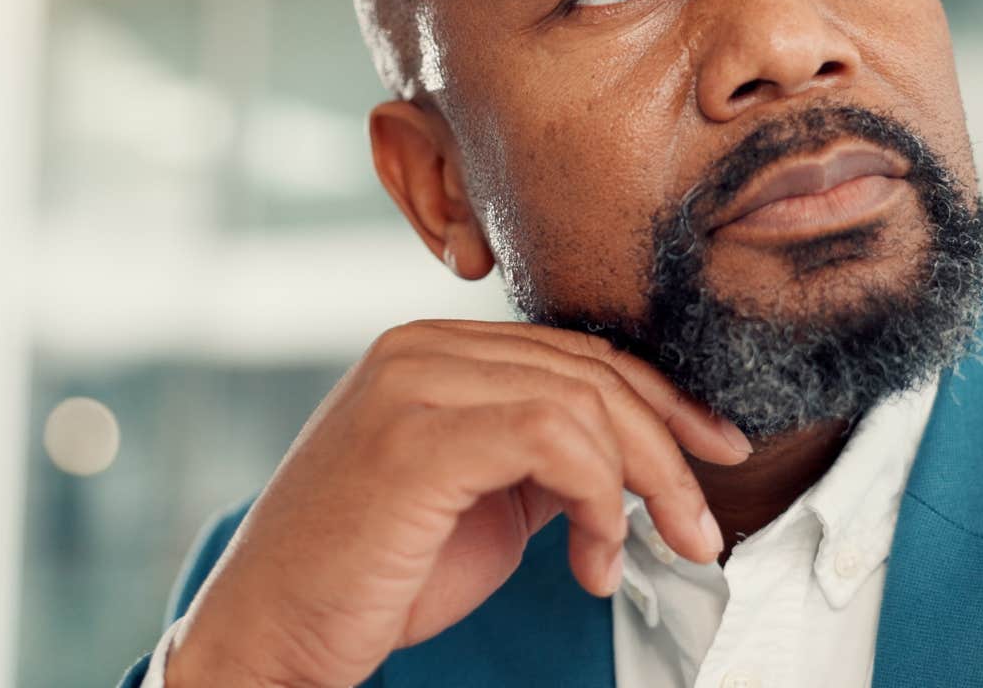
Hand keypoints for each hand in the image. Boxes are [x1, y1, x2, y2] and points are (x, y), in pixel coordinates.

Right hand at [167, 319, 750, 686]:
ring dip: (641, 486)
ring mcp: (410, 385)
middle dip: (670, 450)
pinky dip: (597, 502)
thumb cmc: (363, 580)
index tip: (714, 454)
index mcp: (427, 351)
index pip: (574, 350)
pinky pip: (557, 438)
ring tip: (630, 557)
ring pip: (584, 400)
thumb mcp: (473, 501)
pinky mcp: (416, 439)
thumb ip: (536, 459)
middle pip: (590, 369)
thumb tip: (628, 456)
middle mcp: (415, 348)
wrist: (269, 634)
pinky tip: (589, 560)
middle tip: (701, 528)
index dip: (660, 402)